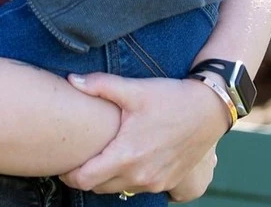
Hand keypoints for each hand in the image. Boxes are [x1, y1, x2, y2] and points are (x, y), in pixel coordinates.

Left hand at [58, 73, 228, 197]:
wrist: (209, 111)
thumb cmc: (171, 99)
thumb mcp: (135, 90)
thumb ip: (100, 86)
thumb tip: (72, 80)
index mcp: (126, 155)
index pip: (85, 179)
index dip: (68, 174)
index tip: (61, 162)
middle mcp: (139, 175)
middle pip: (97, 187)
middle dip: (84, 176)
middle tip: (77, 157)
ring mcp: (154, 182)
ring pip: (117, 189)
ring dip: (105, 178)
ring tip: (99, 156)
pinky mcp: (167, 183)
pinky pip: (137, 188)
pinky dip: (125, 178)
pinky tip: (124, 159)